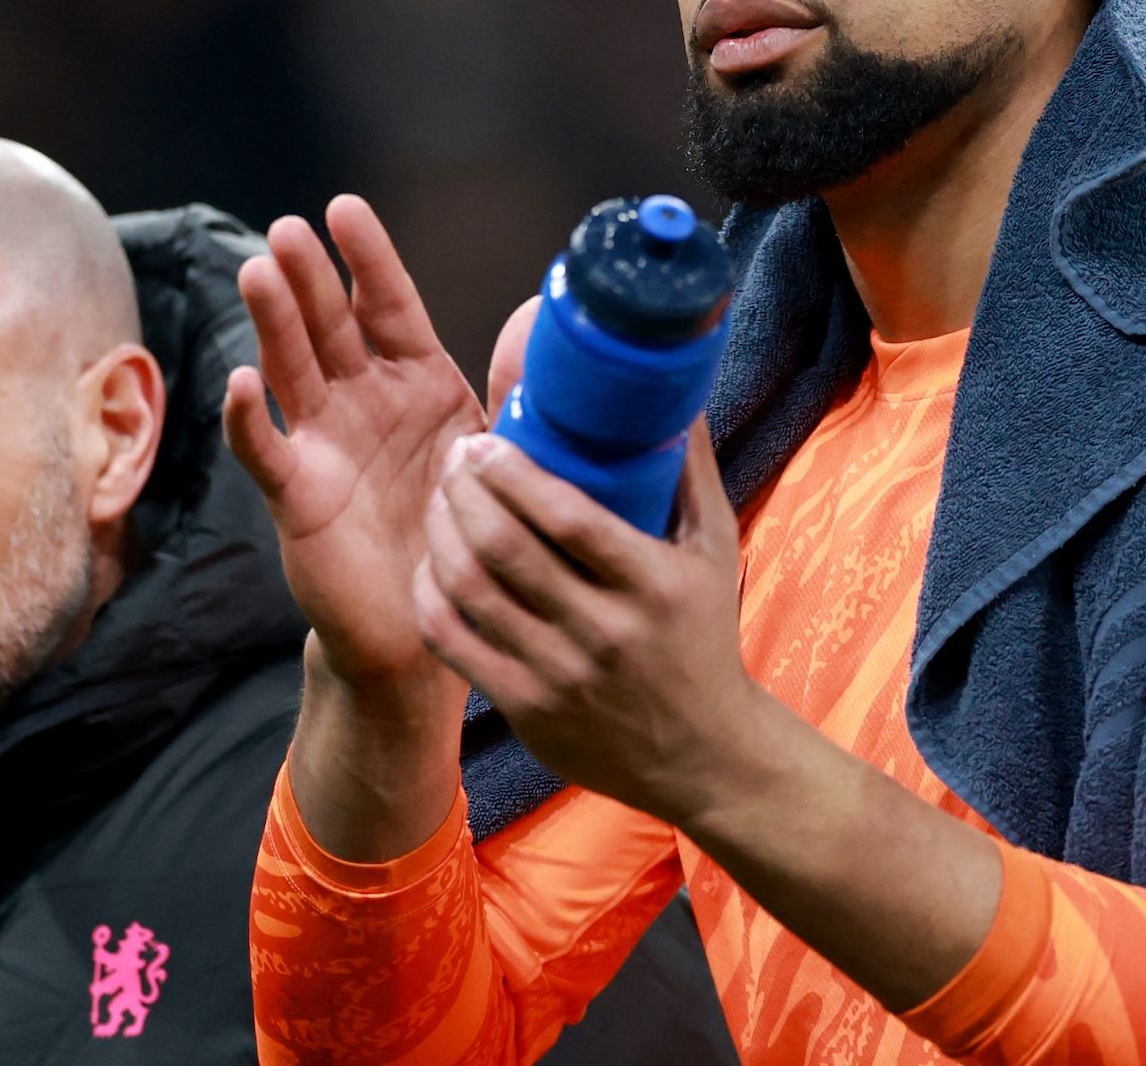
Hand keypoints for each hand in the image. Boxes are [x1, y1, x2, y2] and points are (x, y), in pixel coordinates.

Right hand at [222, 195, 480, 689]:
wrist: (430, 625)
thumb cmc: (464, 530)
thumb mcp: (498, 452)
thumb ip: (511, 389)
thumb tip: (543, 317)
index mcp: (416, 380)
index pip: (388, 304)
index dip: (367, 258)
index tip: (344, 208)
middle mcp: (363, 400)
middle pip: (331, 325)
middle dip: (310, 276)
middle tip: (288, 230)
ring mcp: (324, 441)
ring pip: (292, 370)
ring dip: (274, 323)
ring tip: (259, 273)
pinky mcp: (297, 493)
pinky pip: (265, 449)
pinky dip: (248, 418)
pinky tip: (239, 382)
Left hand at [410, 420, 779, 825]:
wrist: (701, 753)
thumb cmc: (703, 636)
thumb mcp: (715, 550)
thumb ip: (690, 469)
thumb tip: (675, 392)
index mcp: (653, 584)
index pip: (570, 519)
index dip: (513, 474)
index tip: (485, 441)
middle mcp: (604, 631)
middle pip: (505, 549)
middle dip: (464, 491)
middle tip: (454, 457)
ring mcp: (559, 674)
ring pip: (470, 592)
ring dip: (440, 534)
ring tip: (440, 499)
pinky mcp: (526, 708)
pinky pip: (454, 642)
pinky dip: (430, 595)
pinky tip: (432, 563)